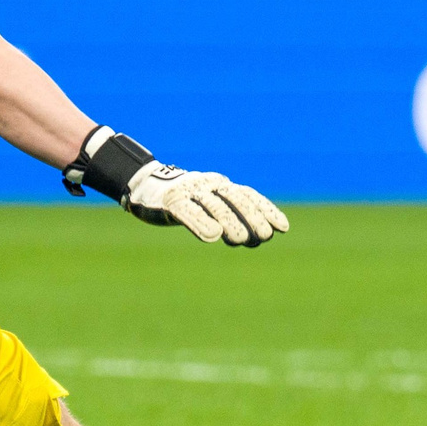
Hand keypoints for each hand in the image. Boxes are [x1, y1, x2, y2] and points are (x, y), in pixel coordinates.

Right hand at [61, 126, 288, 247]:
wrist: (143, 185)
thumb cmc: (182, 200)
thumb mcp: (207, 207)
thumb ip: (229, 220)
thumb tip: (253, 238)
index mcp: (220, 185)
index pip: (249, 196)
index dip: (266, 210)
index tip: (283, 228)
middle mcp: (209, 184)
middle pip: (236, 199)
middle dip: (253, 217)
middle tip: (264, 237)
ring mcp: (189, 191)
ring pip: (215, 205)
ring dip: (231, 222)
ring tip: (242, 240)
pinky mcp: (170, 201)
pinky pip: (188, 212)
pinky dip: (201, 223)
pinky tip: (212, 237)